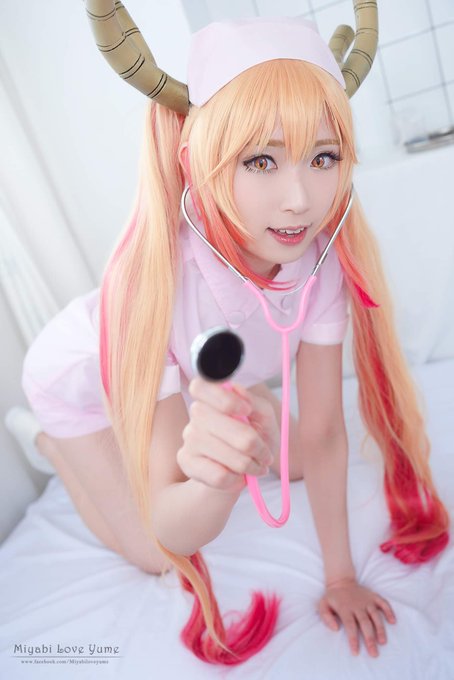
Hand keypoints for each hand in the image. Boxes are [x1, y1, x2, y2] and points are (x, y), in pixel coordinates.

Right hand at [176, 377, 278, 494]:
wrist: (246, 469)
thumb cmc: (255, 438)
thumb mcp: (264, 417)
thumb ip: (255, 402)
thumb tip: (237, 389)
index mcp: (212, 397)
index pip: (200, 386)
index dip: (224, 399)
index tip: (247, 410)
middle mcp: (196, 414)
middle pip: (214, 421)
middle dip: (249, 441)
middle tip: (264, 453)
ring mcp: (189, 438)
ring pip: (220, 452)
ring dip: (247, 463)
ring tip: (256, 466)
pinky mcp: (187, 462)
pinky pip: (216, 474)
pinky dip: (236, 479)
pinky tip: (239, 477)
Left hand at [317, 577, 396, 657]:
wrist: (341, 581)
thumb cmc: (332, 597)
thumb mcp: (322, 605)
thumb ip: (326, 617)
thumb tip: (336, 628)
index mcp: (345, 608)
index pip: (350, 626)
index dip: (353, 639)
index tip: (356, 652)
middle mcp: (357, 605)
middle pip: (365, 623)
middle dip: (369, 639)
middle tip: (374, 653)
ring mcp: (367, 601)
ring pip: (375, 616)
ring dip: (380, 629)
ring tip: (382, 642)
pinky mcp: (373, 596)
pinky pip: (383, 603)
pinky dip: (389, 611)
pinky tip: (393, 621)